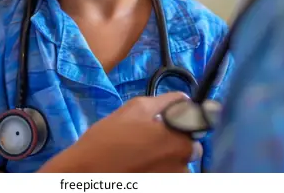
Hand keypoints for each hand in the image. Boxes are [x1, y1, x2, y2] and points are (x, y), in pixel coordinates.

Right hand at [39, 92, 194, 172]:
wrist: (86, 172)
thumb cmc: (110, 137)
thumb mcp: (137, 108)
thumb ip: (166, 101)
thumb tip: (185, 99)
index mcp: (181, 143)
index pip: (196, 125)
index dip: (181, 119)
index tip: (165, 120)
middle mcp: (184, 166)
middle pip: (188, 147)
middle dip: (174, 139)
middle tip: (147, 137)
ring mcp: (173, 180)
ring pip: (177, 162)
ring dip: (164, 155)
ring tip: (138, 152)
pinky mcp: (162, 187)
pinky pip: (166, 173)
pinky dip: (157, 169)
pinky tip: (137, 164)